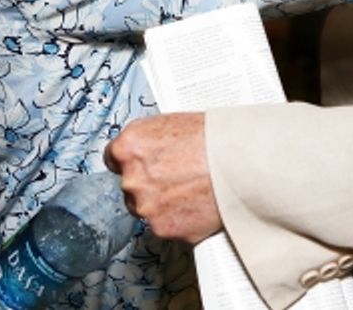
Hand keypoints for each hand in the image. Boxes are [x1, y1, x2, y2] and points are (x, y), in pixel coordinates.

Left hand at [104, 113, 220, 243]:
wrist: (238, 163)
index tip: (143, 164)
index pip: (113, 159)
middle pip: (130, 186)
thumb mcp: (171, 123)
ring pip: (147, 208)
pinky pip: (166, 226)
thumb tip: (144, 151)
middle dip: (150, 184)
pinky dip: (179, 219)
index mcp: (129, 147)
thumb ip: (148, 142)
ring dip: (163, 204)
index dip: (132, 161)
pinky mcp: (163, 228)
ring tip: (190, 190)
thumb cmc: (213, 138)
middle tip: (176, 176)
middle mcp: (131, 178)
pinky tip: (195, 204)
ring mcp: (146, 206)